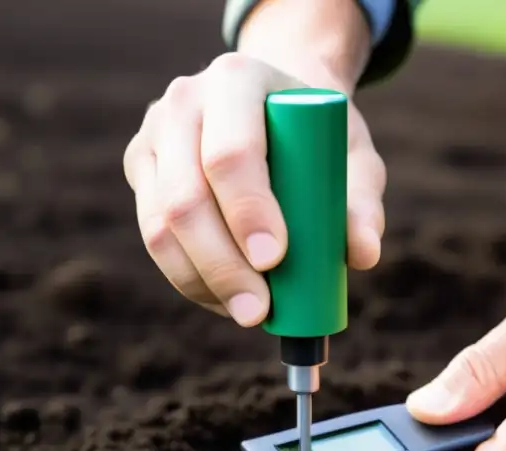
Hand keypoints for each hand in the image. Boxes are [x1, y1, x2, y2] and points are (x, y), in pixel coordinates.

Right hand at [122, 53, 384, 325]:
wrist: (275, 106)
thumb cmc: (318, 135)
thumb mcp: (351, 157)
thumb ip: (361, 204)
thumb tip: (363, 255)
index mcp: (238, 81)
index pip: (231, 154)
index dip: (248, 211)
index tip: (275, 260)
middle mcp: (185, 102)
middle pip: (186, 197)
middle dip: (222, 264)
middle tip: (259, 312)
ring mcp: (154, 137)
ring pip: (159, 225)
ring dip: (202, 281)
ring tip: (247, 313)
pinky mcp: (142, 170)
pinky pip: (153, 237)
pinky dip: (188, 278)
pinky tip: (222, 301)